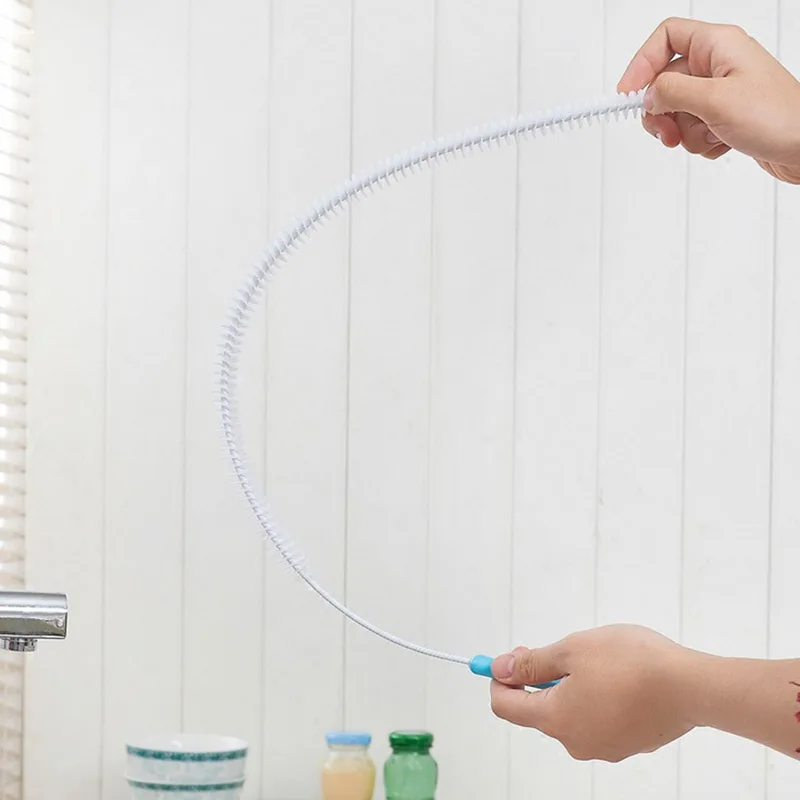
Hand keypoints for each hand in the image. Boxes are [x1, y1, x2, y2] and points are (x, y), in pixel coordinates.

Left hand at [490, 625, 696, 761]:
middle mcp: (576, 742)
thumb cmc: (629, 662)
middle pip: (540, 711)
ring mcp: (605, 748)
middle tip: (552, 649)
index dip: (500, 680)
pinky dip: (596, 698)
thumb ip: (532, 663)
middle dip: (538, 679)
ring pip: (571, 714)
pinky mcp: (629, 744)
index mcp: (556, 720)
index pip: (507, 707)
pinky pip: (598, 719)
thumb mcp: (571, 649)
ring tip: (594, 659)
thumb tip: (500, 669)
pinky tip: (618, 677)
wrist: (691, 686)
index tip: (510, 657)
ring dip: (570, 687)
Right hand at [617, 17, 799, 183]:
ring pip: (677, 110)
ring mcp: (721, 91)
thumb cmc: (777, 117)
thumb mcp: (715, 101)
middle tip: (666, 132)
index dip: (641, 63)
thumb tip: (648, 95)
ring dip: (684, 132)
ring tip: (707, 137)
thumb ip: (673, 92)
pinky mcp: (724, 116)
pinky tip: (721, 142)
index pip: (666, 37)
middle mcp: (718, 64)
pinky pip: (693, 128)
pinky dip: (700, 141)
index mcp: (718, 46)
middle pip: (666, 81)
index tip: (627, 93)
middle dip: (662, 112)